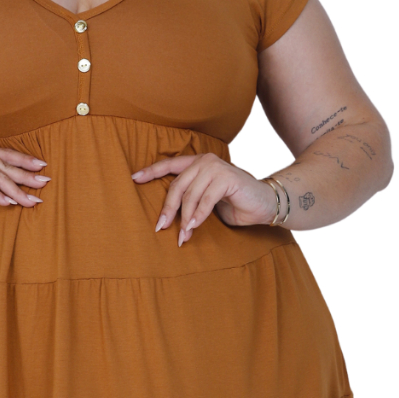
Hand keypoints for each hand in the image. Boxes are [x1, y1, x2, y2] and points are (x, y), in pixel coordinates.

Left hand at [130, 154, 278, 244]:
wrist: (265, 204)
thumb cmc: (235, 204)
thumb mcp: (207, 201)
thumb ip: (190, 199)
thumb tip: (166, 216)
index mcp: (198, 163)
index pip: (170, 164)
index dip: (151, 171)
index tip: (134, 178)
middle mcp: (205, 161)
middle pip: (177, 185)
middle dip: (168, 209)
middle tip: (161, 227)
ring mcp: (216, 167)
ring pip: (190, 195)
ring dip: (185, 218)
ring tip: (183, 236)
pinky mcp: (227, 178)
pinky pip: (206, 200)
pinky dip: (199, 215)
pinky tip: (195, 227)